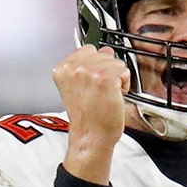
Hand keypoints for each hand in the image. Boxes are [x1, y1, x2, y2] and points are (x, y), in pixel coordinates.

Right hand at [54, 45, 130, 183]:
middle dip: (106, 71)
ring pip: (115, 62)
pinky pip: (124, 71)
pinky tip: (113, 96)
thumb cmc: (87, 118)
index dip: (95, 65)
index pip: (87, 49)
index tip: (93, 81)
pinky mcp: (104, 78)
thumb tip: (104, 51)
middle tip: (99, 91)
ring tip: (106, 94)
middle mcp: (73, 68)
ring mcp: (89, 72)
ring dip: (116, 78)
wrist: (91, 137)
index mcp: (62, 68)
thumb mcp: (76, 87)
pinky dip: (124, 84)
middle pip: (103, 53)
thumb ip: (85, 66)